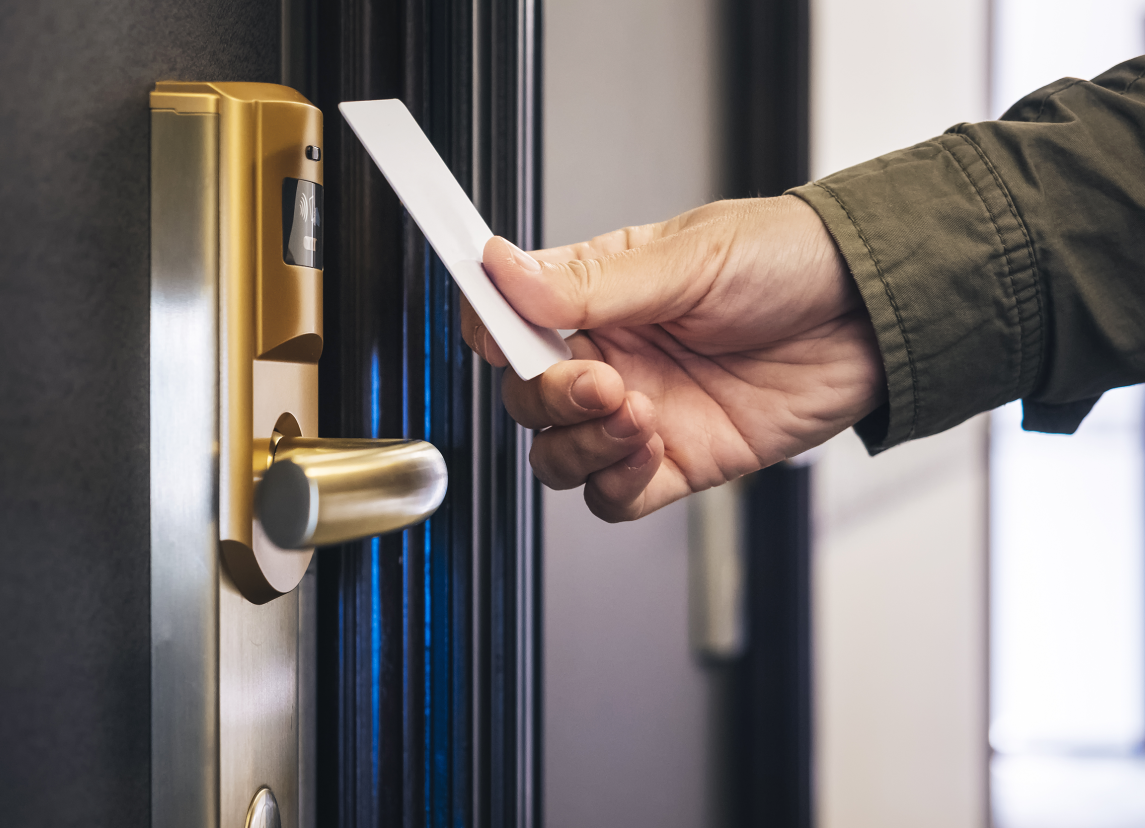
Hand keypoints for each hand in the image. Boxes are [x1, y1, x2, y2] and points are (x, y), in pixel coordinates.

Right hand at [461, 195, 885, 520]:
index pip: (510, 317)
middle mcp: (611, 356)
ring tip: (638, 413)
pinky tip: (652, 448)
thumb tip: (502, 268)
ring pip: (558, 456)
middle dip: (549, 396)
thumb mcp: (689, 257)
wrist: (874, 316)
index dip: (490, 329)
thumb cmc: (791, 262)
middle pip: (527, 397)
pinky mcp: (678, 462)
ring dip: (582, 444)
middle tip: (601, 379)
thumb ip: (589, 281)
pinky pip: (613, 497)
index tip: (493, 335)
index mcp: (599, 293)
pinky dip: (617, 483)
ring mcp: (640, 413)